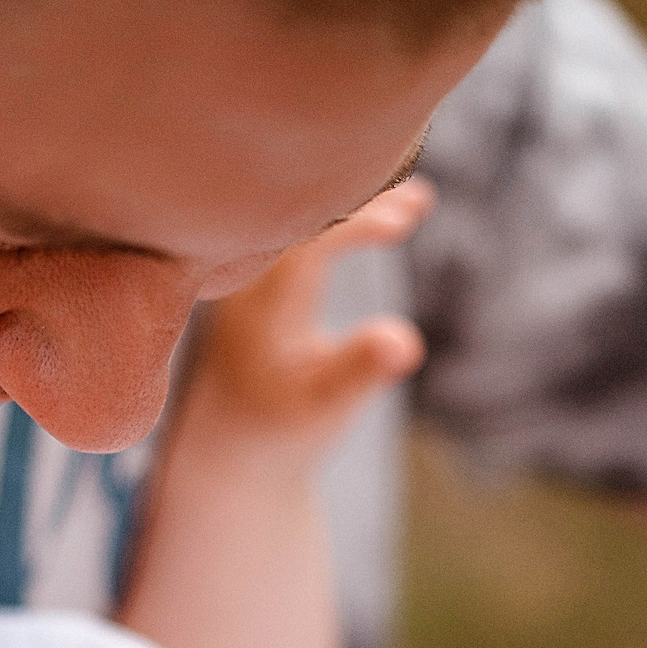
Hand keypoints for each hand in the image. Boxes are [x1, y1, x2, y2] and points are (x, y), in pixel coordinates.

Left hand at [177, 179, 432, 466]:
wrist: (228, 446)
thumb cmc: (279, 428)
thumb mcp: (324, 409)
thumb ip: (361, 372)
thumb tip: (405, 341)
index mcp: (259, 310)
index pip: (302, 245)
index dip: (352, 226)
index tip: (403, 221)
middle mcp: (246, 283)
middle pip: (299, 217)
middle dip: (359, 204)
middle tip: (418, 201)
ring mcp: (249, 280)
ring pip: (300, 221)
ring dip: (355, 208)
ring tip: (415, 200)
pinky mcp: (258, 281)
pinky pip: (297, 231)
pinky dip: (341, 218)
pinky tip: (386, 212)